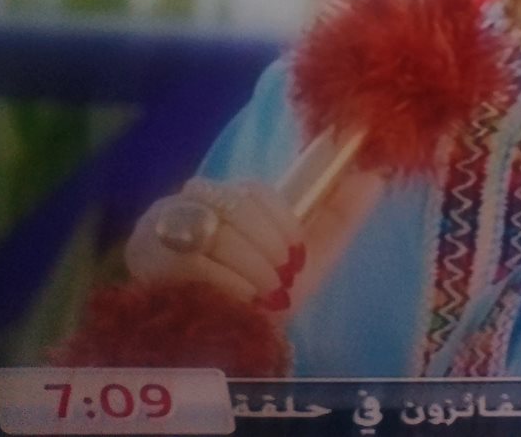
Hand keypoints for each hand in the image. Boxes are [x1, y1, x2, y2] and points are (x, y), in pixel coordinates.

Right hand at [126, 170, 385, 314]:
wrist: (226, 345)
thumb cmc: (269, 297)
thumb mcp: (310, 256)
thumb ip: (340, 214)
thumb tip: (375, 175)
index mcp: (229, 197)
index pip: (254, 190)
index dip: (282, 222)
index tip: (296, 254)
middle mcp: (189, 203)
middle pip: (234, 205)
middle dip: (267, 247)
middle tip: (282, 279)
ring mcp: (161, 227)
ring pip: (217, 231)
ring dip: (251, 268)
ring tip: (264, 294)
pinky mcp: (145, 257)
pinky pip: (194, 260)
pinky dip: (227, 282)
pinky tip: (241, 301)